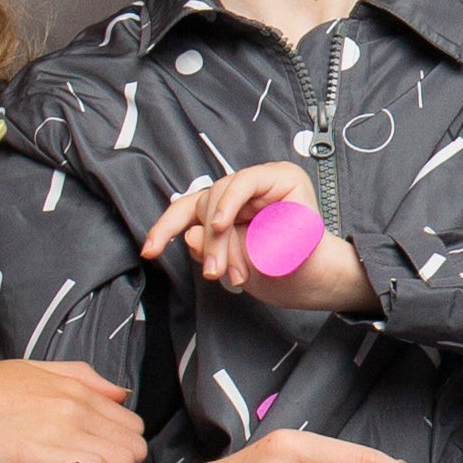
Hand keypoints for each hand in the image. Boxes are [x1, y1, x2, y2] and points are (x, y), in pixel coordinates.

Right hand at [0, 358, 146, 462]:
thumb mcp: (34, 370)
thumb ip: (82, 378)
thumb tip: (121, 393)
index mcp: (77, 386)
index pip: (132, 424)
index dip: (121, 448)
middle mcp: (77, 405)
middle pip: (135, 446)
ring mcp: (61, 428)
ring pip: (123, 462)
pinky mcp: (38, 455)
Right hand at [146, 161, 376, 314]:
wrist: (309, 282)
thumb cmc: (310, 261)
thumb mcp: (292, 250)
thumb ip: (246, 242)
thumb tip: (192, 236)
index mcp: (279, 180)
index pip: (244, 181)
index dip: (227, 202)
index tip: (219, 227)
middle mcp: (252, 187)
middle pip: (216, 199)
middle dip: (214, 239)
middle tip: (219, 272)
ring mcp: (231, 204)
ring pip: (194, 209)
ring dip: (195, 243)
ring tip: (208, 271)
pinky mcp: (215, 223)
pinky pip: (186, 222)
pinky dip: (168, 235)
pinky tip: (153, 249)